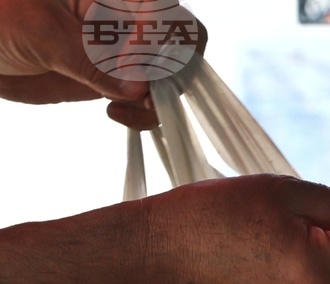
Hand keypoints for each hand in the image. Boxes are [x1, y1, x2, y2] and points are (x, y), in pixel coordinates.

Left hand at [0, 0, 160, 128]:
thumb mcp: (40, 31)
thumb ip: (90, 58)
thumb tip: (140, 88)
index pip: (167, 13)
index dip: (163, 40)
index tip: (133, 63)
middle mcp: (125, 23)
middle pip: (179, 47)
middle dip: (170, 74)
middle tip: (141, 96)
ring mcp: (122, 55)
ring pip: (167, 79)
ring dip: (158, 101)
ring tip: (124, 108)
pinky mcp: (112, 82)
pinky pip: (146, 101)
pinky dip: (143, 114)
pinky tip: (114, 111)